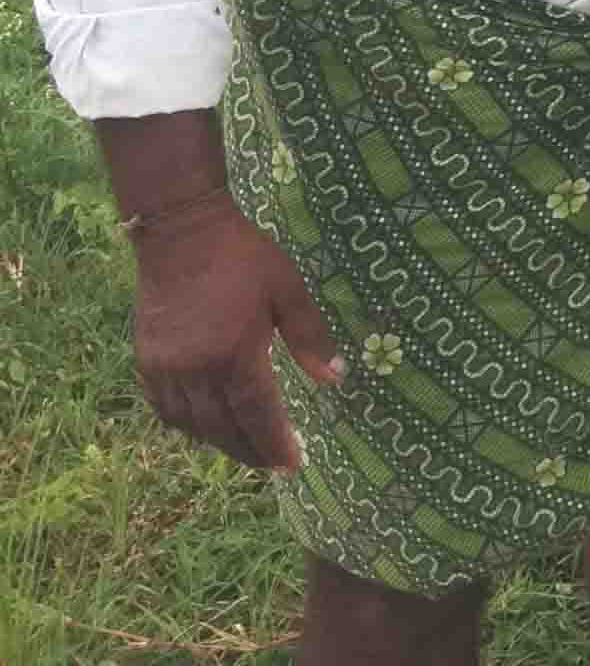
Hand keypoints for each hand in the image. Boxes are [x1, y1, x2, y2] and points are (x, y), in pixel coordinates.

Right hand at [128, 191, 341, 471]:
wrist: (182, 233)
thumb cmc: (244, 258)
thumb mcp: (289, 290)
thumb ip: (311, 337)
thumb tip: (335, 378)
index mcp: (234, 354)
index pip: (257, 414)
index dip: (275, 443)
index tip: (293, 464)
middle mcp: (196, 370)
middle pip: (224, 428)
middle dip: (252, 451)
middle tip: (275, 464)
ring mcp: (166, 368)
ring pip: (193, 424)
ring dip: (221, 442)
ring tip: (247, 449)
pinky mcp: (147, 361)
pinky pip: (166, 409)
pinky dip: (188, 425)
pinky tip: (206, 426)